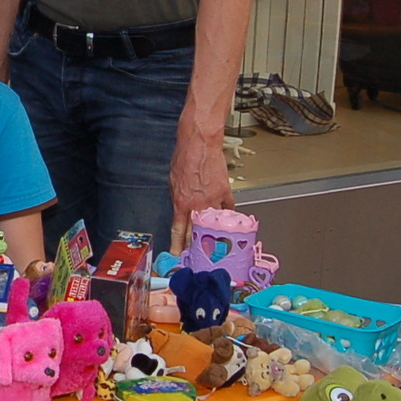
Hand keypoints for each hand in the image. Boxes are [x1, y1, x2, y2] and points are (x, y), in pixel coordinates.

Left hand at [168, 126, 234, 253]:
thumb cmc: (184, 158)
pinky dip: (227, 217)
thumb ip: (177, 200)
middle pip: (197, 233)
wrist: (200, 144)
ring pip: (215, 225)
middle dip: (196, 247)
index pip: (179, 231)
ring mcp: (214, 201)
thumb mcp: (172, 182)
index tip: (178, 256)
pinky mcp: (226, 193)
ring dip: (213, 235)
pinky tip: (226, 222)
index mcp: (181, 203)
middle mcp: (198, 205)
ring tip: (214, 244)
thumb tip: (181, 212)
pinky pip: (228, 211)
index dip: (178, 247)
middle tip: (197, 256)